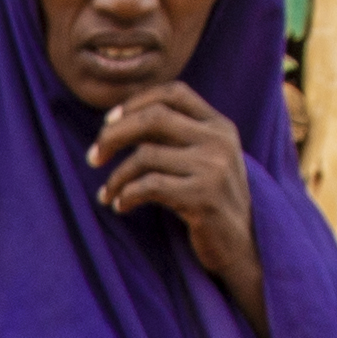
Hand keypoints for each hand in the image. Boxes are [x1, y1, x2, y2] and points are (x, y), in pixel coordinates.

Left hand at [90, 84, 263, 325]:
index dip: (135, 102)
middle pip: (153, 118)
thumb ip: (175, 137)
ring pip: (145, 155)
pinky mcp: (203, 198)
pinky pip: (150, 186)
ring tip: (107, 193)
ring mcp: (213, 168)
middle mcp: (219, 140)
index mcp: (219, 125)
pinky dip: (127, 195)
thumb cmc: (211, 200)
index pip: (173, 93)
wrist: (243, 244)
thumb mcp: (203, 159)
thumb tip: (119, 122)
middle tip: (93, 157)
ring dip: (116, 176)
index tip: (108, 122)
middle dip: (114, 135)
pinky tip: (121, 206)